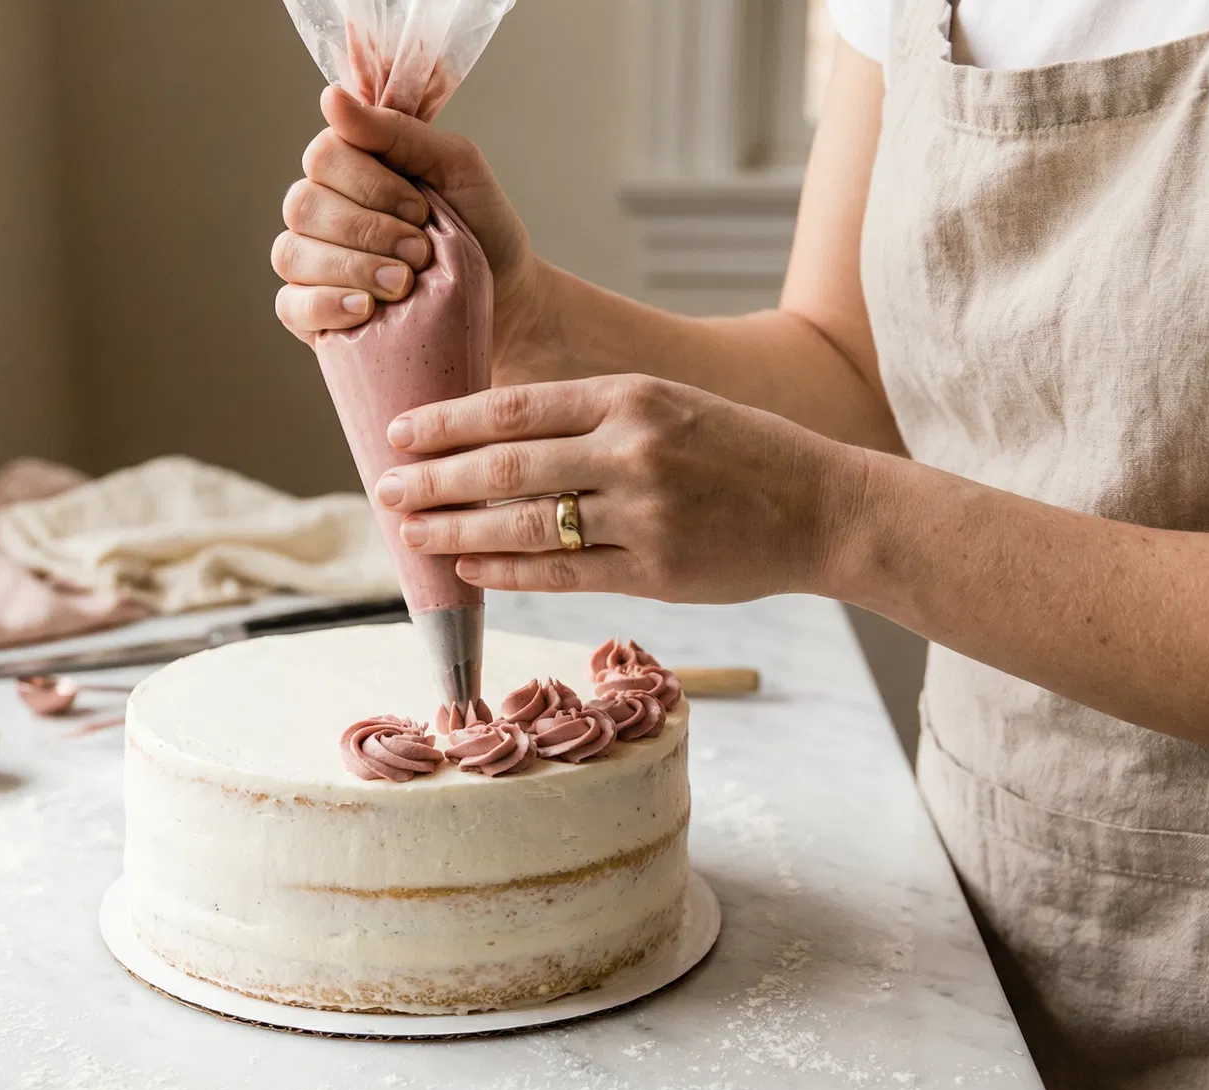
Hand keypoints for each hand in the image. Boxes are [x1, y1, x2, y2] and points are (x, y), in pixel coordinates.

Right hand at [273, 87, 544, 369]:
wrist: (504, 294)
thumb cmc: (479, 225)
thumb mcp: (455, 165)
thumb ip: (396, 130)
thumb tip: (330, 97)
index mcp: (349, 167)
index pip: (323, 156)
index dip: (369, 184)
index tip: (420, 209)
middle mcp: (320, 211)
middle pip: (303, 205)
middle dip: (369, 230)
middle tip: (420, 252)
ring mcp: (310, 264)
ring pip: (292, 254)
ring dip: (354, 267)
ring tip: (404, 284)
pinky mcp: (310, 314)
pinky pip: (290, 306)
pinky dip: (325, 305)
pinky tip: (365, 309)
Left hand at [372, 375, 870, 602]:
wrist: (824, 505)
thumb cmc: (738, 453)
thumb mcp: (669, 406)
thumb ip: (592, 418)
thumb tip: (494, 436)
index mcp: (630, 397)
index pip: (515, 406)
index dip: (446, 421)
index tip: (399, 432)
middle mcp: (632, 450)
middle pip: (505, 467)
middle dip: (433, 480)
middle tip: (383, 489)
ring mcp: (644, 514)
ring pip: (524, 524)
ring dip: (456, 531)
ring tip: (410, 535)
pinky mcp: (657, 570)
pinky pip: (562, 574)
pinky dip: (508, 571)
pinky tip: (469, 569)